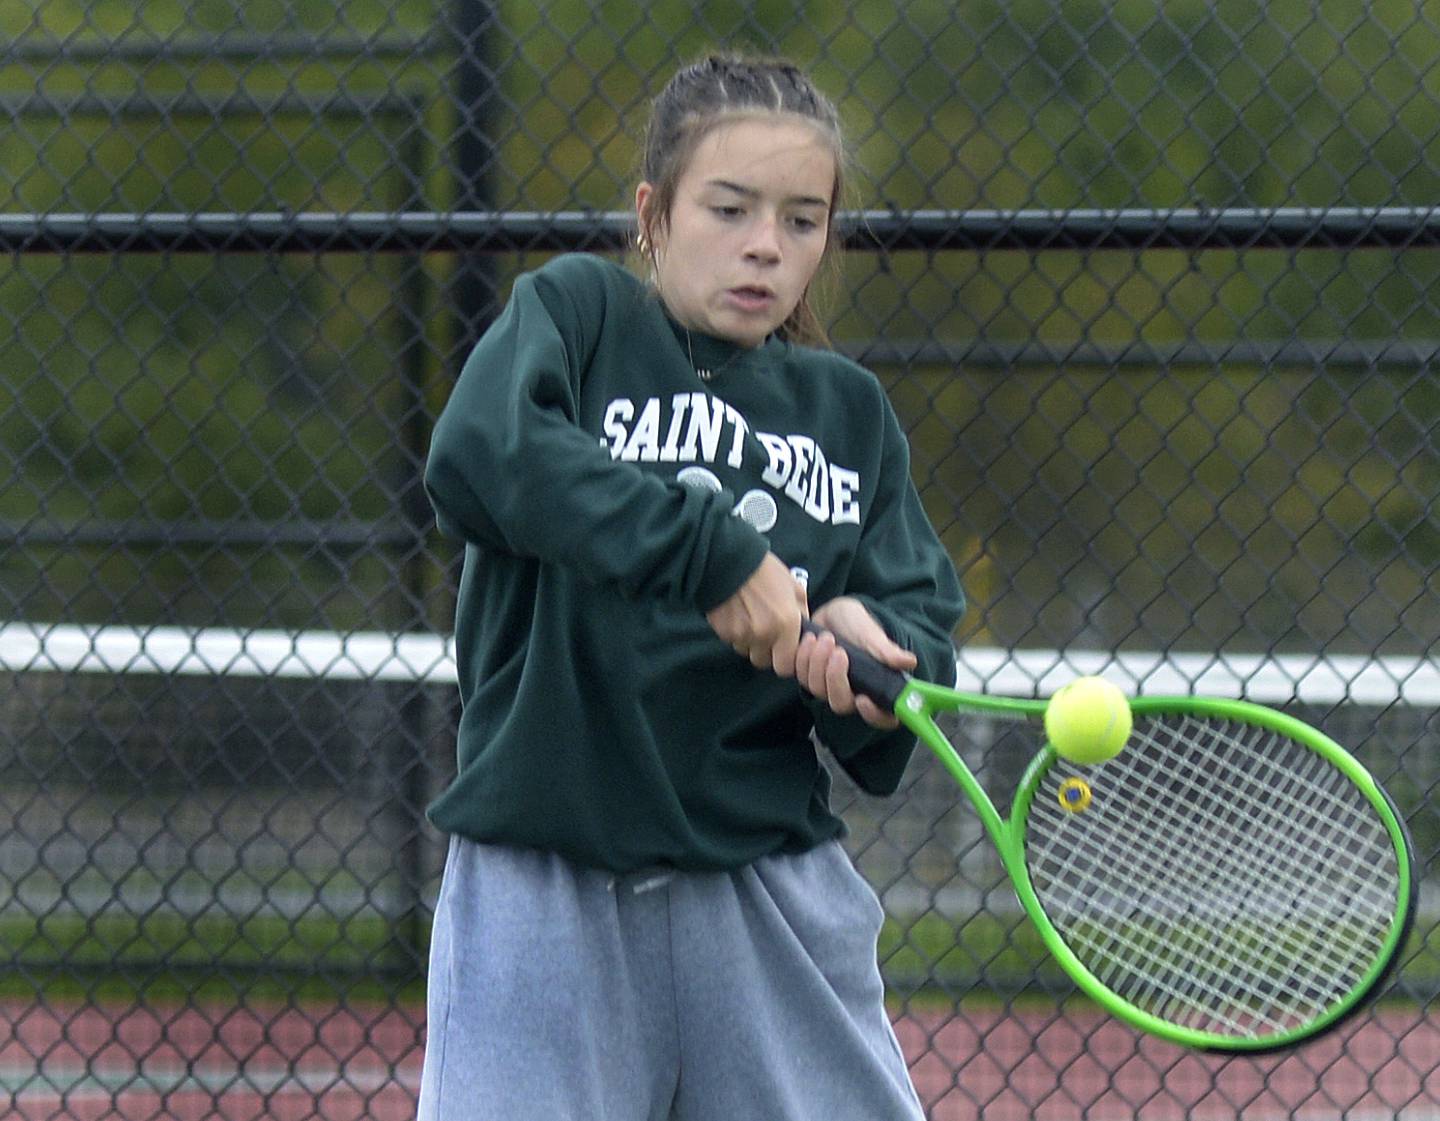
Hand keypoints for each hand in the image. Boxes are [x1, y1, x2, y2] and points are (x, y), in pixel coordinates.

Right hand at [705, 552, 808, 674]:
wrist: (728, 558)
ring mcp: (742, 635)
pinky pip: (732, 641)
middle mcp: (765, 634)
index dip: (785, 658)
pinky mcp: (723, 631)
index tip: (783, 648)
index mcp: (786, 624)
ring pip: (747, 651)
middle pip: (764, 661)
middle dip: (766, 652)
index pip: (786, 664)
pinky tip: (736, 613)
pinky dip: (735, 632)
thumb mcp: (794, 586)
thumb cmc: (765, 570)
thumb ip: (801, 613)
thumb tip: (804, 630)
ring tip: (749, 618)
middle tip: (766, 635)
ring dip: (749, 642)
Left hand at [796, 598, 916, 729]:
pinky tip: (810, 639)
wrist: (834, 612)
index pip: (881, 717)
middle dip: (835, 678)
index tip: (863, 700)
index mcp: (874, 687)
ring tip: (825, 638)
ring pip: (817, 690)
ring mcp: (827, 686)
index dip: (873, 716)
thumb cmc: (858, 625)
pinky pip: (800, 677)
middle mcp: (850, 692)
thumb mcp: (871, 633)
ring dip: (818, 663)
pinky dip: (803, 657)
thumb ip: (886, 650)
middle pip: (840, 704)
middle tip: (838, 651)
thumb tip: (909, 662)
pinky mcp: (807, 675)